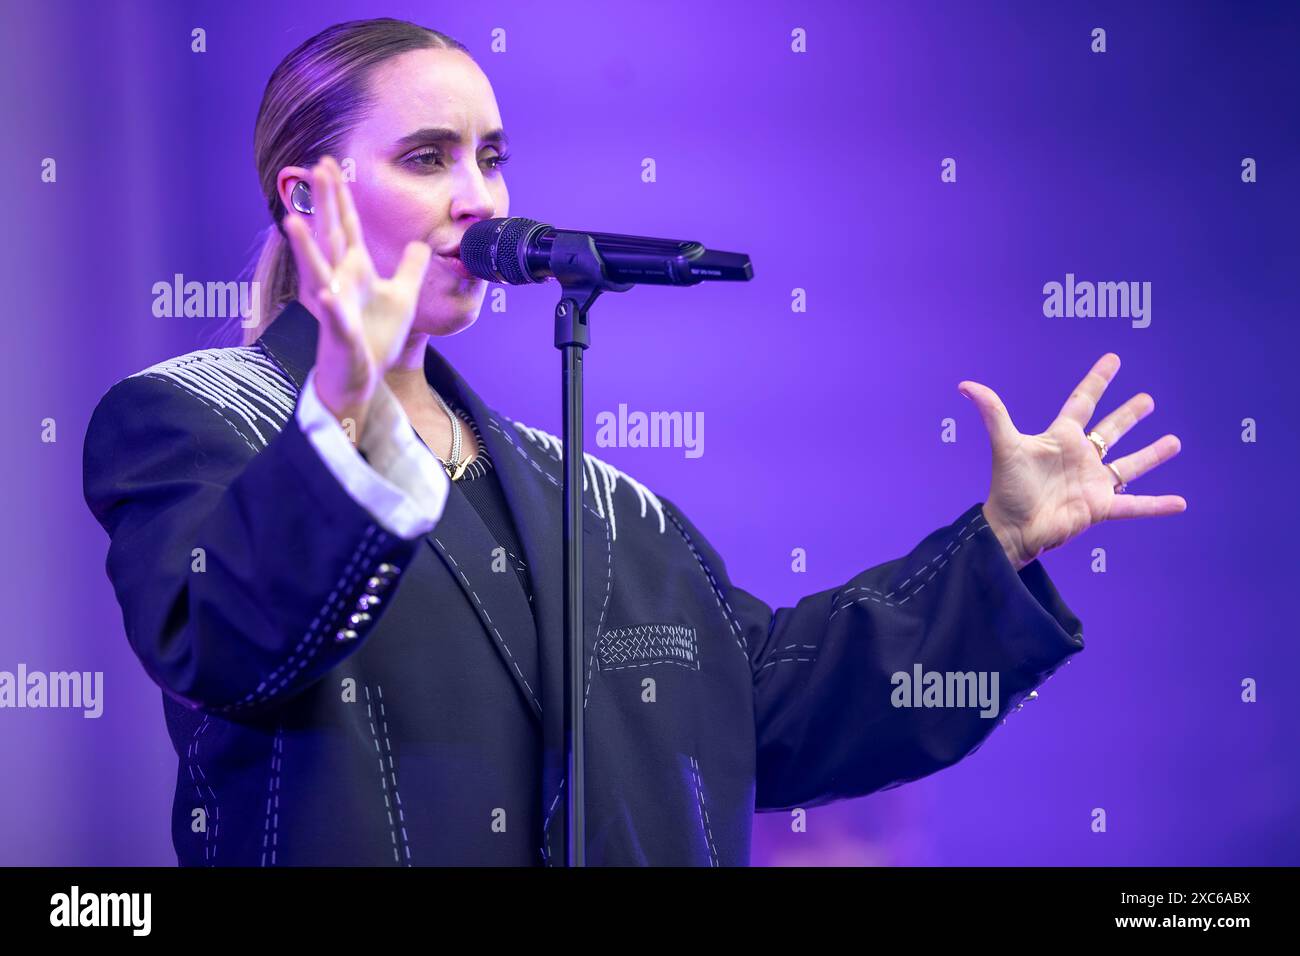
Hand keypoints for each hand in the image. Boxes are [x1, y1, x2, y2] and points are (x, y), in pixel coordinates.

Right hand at [283, 156, 432, 435]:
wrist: (361, 377)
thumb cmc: (375, 337)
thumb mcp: (402, 296)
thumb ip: (410, 268)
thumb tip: (422, 243)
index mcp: (355, 270)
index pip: (346, 226)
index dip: (340, 195)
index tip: (329, 163)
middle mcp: (339, 281)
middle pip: (330, 235)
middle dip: (324, 203)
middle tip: (316, 167)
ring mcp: (336, 306)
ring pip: (318, 272)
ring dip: (306, 248)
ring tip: (293, 220)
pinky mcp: (340, 333)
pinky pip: (335, 318)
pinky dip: (331, 306)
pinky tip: (329, 294)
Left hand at [959, 352, 1185, 570]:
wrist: (1012, 529)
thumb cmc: (1007, 488)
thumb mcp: (1006, 446)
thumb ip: (993, 414)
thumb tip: (966, 384)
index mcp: (1061, 438)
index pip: (1083, 402)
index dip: (1097, 381)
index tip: (1114, 360)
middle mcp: (1081, 458)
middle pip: (1111, 430)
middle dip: (1129, 415)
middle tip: (1147, 400)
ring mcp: (1093, 483)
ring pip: (1129, 464)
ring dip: (1152, 454)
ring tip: (1175, 442)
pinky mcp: (1100, 507)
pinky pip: (1135, 505)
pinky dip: (1157, 505)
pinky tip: (1181, 503)